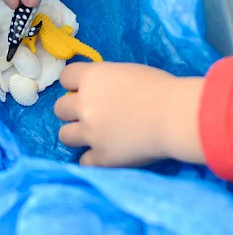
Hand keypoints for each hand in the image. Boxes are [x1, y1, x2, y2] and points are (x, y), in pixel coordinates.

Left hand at [54, 62, 204, 167]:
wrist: (174, 116)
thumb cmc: (161, 89)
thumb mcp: (128, 73)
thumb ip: (108, 82)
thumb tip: (102, 91)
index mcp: (92, 78)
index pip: (65, 77)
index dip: (74, 84)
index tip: (84, 89)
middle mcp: (84, 105)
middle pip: (59, 108)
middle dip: (72, 111)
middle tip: (90, 114)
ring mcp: (90, 133)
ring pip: (64, 135)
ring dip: (76, 135)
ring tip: (94, 136)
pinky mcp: (101, 157)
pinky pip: (84, 161)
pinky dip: (93, 159)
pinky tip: (105, 154)